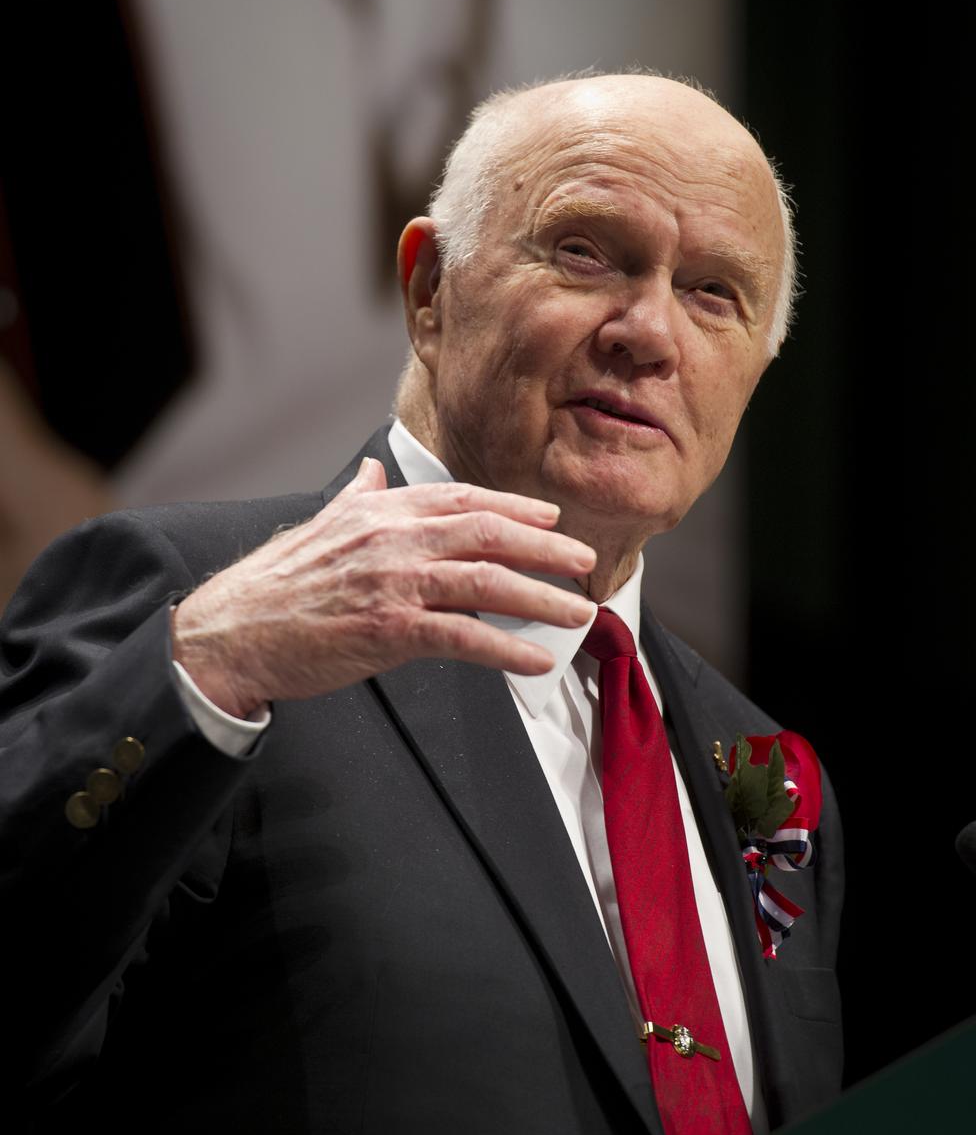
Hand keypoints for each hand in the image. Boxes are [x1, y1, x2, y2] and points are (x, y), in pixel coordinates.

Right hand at [172, 457, 595, 715]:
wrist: (232, 631)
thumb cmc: (277, 583)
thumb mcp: (321, 524)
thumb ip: (357, 498)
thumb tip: (371, 474)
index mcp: (381, 511)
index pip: (462, 499)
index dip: (513, 508)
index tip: (549, 519)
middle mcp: (393, 538)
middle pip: (487, 533)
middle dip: (544, 547)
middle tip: (584, 560)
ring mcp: (393, 582)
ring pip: (486, 582)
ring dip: (540, 597)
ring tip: (578, 611)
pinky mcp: (389, 630)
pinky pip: (463, 637)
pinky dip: (505, 648)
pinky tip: (535, 660)